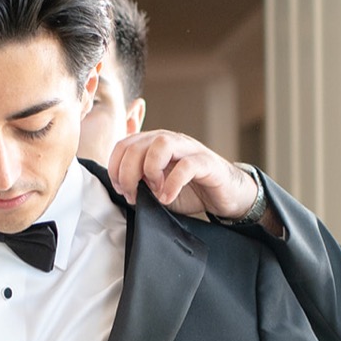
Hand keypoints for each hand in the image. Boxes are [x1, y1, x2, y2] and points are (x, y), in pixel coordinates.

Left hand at [107, 130, 256, 219]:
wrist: (224, 196)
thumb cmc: (190, 190)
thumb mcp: (157, 187)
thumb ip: (140, 182)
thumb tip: (121, 186)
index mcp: (154, 145)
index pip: (123, 145)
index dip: (115, 168)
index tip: (121, 190)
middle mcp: (170, 141)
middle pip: (137, 145)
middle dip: (128, 173)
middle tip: (133, 195)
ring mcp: (189, 149)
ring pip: (161, 145)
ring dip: (150, 171)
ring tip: (154, 192)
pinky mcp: (206, 163)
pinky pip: (187, 165)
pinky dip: (172, 184)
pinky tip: (167, 198)